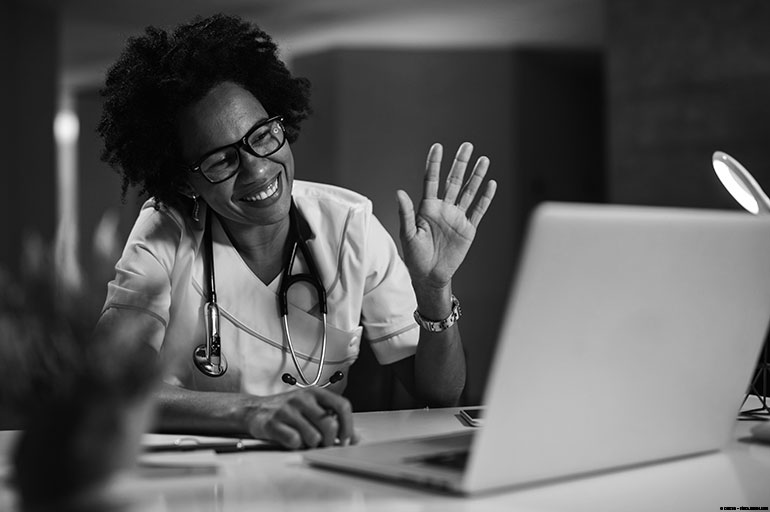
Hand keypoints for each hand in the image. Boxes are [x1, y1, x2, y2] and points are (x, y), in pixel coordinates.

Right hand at [243, 387, 355, 449]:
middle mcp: (302, 398)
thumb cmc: (287, 410)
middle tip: (323, 443)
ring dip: (311, 444)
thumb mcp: (311, 408)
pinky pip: (294, 442)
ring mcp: (287, 410)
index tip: (346, 439)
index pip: (342, 405)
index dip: (348, 425)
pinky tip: (291, 440)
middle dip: (330, 440)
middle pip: (330, 424)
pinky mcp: (273, 423)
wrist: (254, 410)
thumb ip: (332, 419)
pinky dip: (296, 446)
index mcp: (315, 392)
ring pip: (314, 437)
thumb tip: (354, 437)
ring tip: (304, 439)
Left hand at [397, 142, 496, 291]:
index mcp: (427, 207)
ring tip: (484, 160)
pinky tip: (490, 184)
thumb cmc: (415, 256)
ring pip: (468, 192)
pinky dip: (485, 198)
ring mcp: (457, 217)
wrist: (430, 275)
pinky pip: (478, 210)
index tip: (437, 147)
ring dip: (476, 177)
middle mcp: (443, 208)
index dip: (434, 163)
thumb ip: (406, 212)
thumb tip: (399, 192)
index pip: (432, 180)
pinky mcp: (468, 228)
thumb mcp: (408, 234)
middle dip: (460, 163)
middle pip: (453, 181)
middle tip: (467, 145)